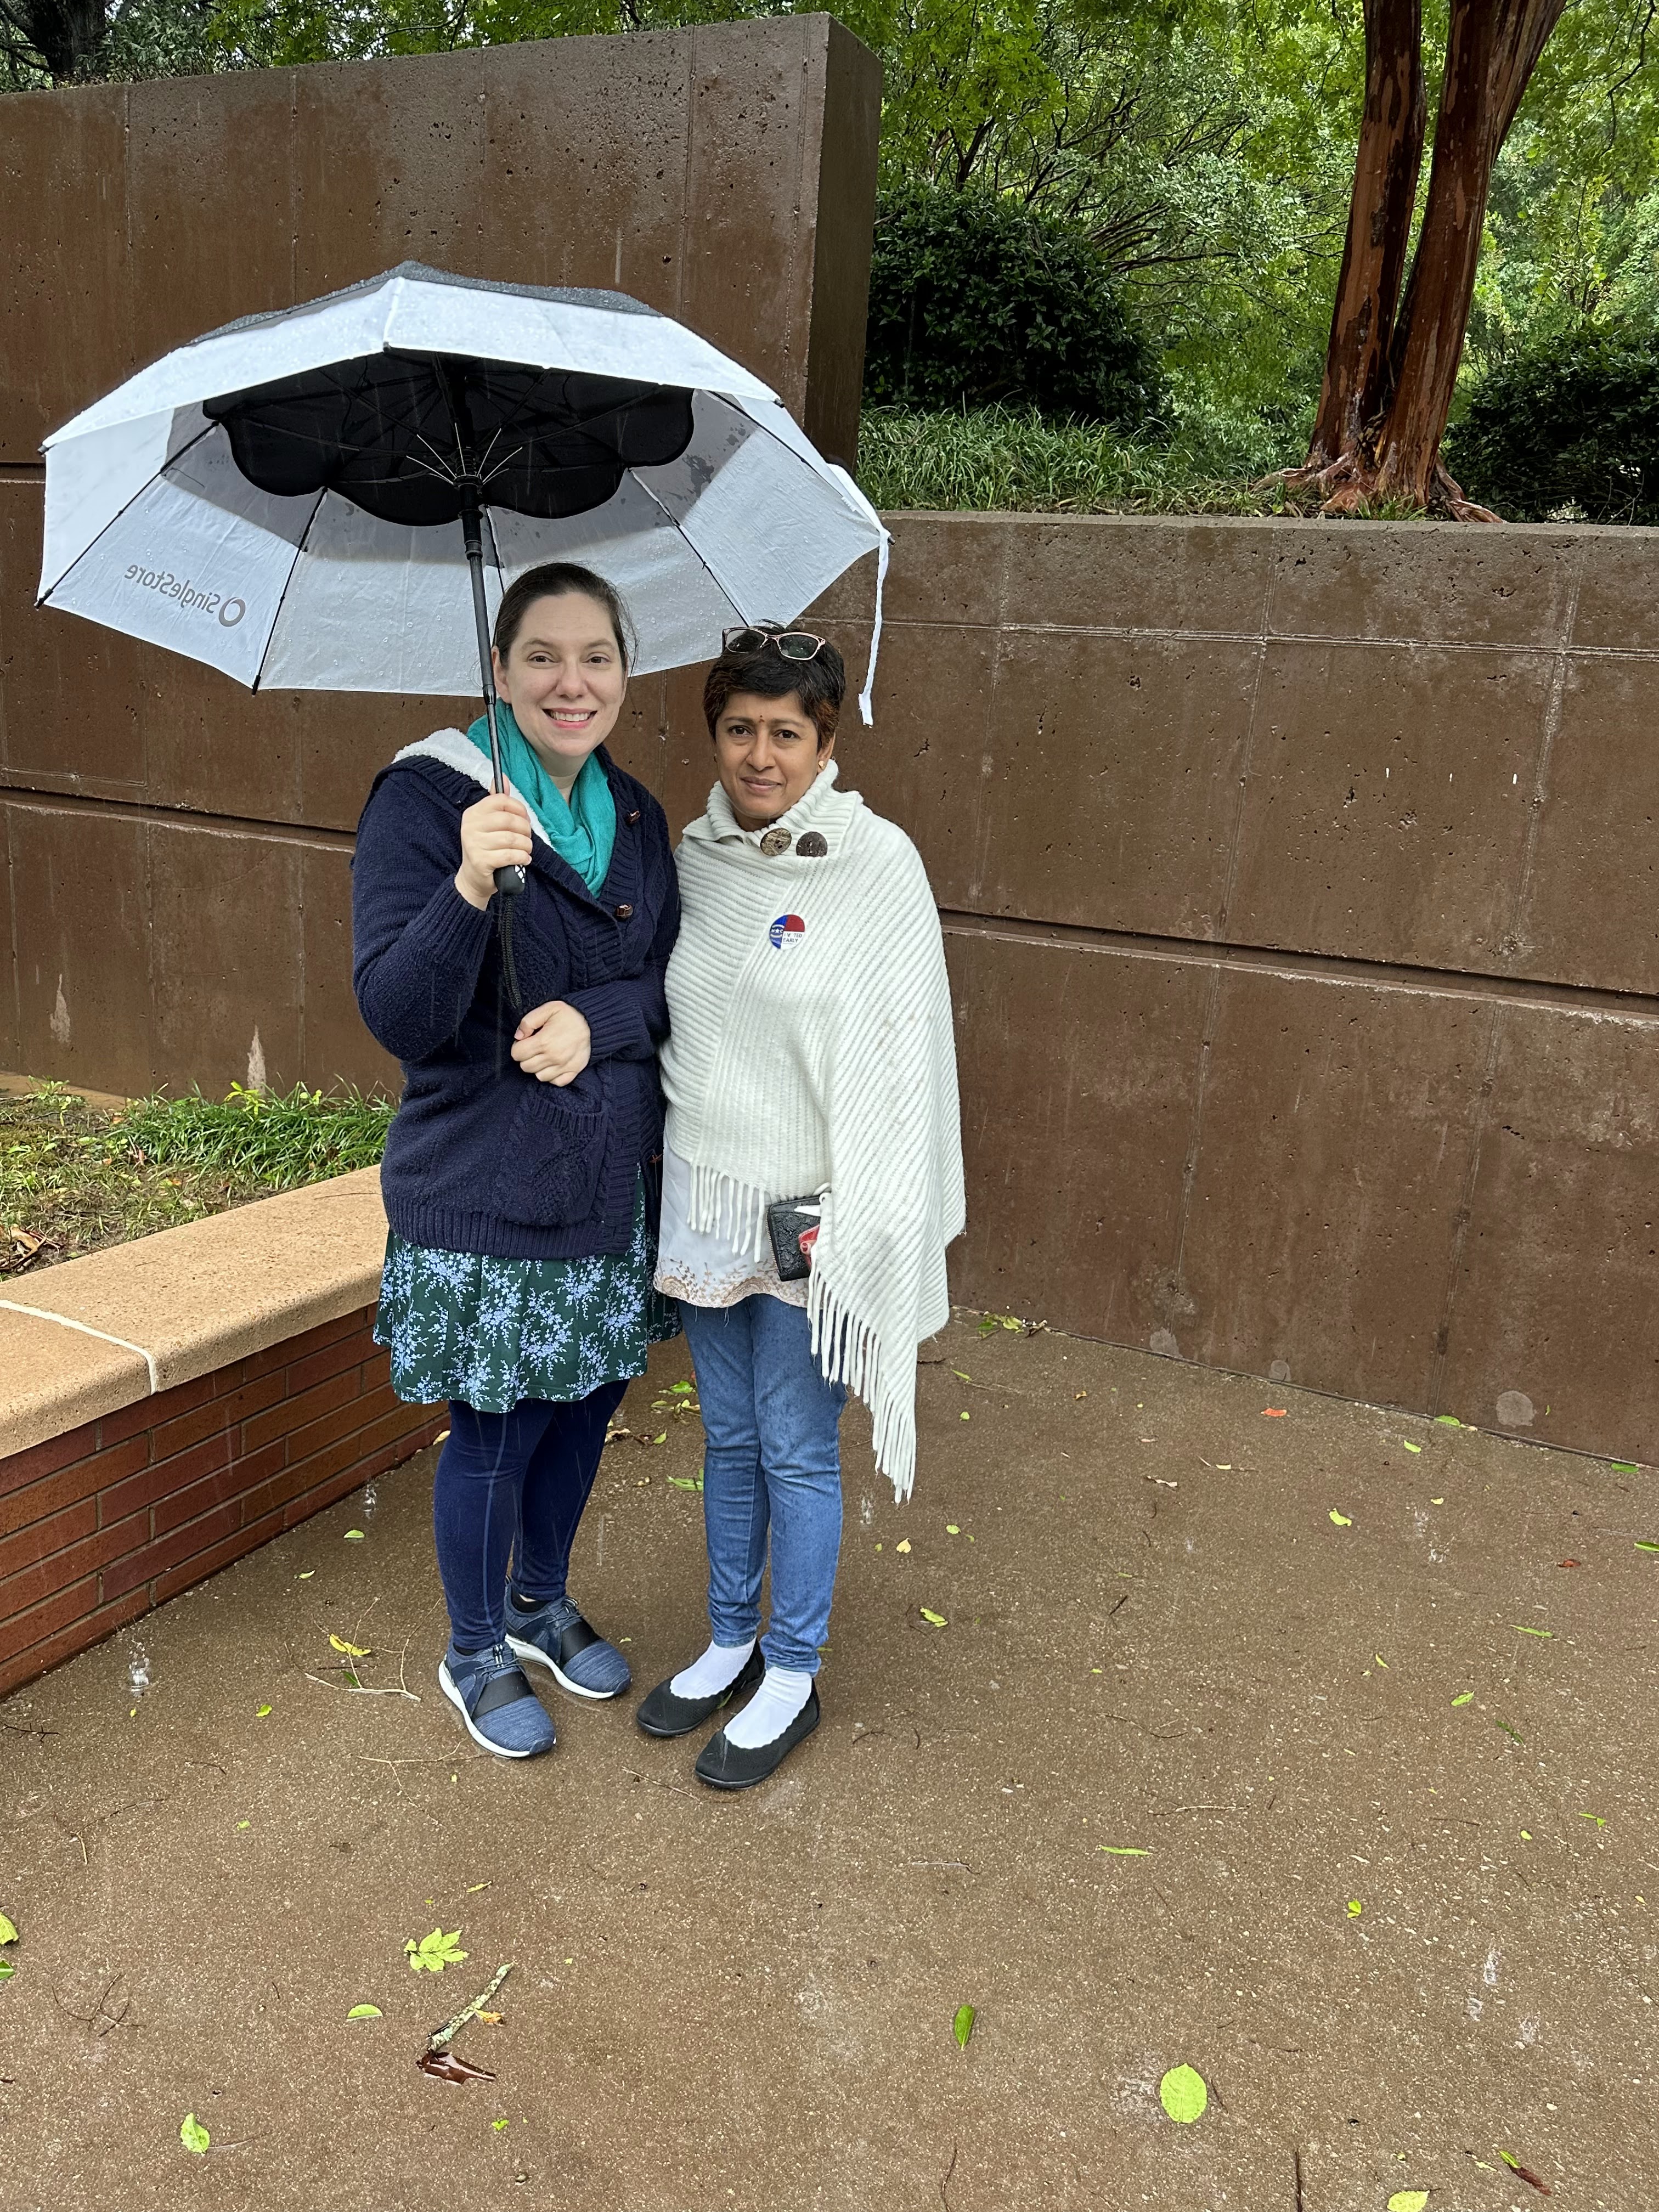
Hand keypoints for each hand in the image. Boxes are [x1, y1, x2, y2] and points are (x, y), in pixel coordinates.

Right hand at [455, 793, 532, 910]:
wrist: (474, 878)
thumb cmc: (486, 849)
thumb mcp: (489, 824)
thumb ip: (497, 802)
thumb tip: (502, 777)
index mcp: (473, 813)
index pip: (501, 800)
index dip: (519, 809)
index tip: (525, 819)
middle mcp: (470, 826)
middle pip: (508, 820)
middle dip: (525, 830)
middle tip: (527, 838)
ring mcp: (473, 844)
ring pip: (512, 839)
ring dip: (526, 846)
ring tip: (526, 850)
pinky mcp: (480, 861)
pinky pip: (510, 855)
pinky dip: (522, 857)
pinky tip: (523, 859)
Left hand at [512, 1000, 591, 1085]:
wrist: (593, 1023)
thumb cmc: (569, 1015)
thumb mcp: (548, 1009)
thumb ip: (528, 1021)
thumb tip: (518, 1036)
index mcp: (544, 1041)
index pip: (517, 1054)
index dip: (518, 1047)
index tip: (525, 1041)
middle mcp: (553, 1056)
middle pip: (526, 1067)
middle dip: (525, 1057)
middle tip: (533, 1048)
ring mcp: (563, 1066)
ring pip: (539, 1076)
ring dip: (538, 1067)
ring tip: (544, 1056)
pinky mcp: (573, 1071)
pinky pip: (556, 1082)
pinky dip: (552, 1076)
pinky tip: (553, 1065)